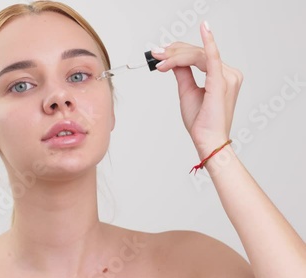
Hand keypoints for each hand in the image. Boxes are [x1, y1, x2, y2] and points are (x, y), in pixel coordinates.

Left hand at [151, 21, 242, 158]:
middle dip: (174, 51)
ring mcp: (228, 77)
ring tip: (159, 59)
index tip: (159, 54)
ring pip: (197, 55)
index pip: (199, 55)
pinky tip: (204, 30)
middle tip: (156, 54)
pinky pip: (213, 58)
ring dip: (176, 55)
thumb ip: (183, 73)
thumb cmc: (201, 121)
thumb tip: (174, 59)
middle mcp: (229, 74)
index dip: (178, 51)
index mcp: (223, 76)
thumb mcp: (187, 91)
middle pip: (197, 53)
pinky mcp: (221, 82)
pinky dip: (208, 43)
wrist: (206, 140)